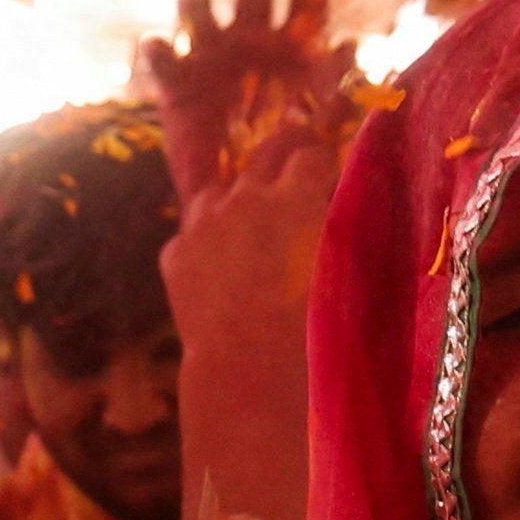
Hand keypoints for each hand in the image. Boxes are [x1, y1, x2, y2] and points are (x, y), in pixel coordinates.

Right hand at [140, 0, 343, 199]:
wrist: (239, 200)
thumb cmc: (285, 161)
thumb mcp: (323, 127)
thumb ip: (339, 88)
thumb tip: (352, 44)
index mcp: (294, 46)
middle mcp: (252, 39)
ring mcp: (211, 58)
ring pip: (202, 10)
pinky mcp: (178, 86)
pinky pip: (164, 61)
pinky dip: (160, 51)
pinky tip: (161, 46)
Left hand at [161, 78, 339, 373]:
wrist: (247, 367)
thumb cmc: (313, 326)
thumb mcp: (344, 269)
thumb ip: (341, 225)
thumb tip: (341, 203)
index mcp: (295, 196)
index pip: (311, 153)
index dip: (321, 164)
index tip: (325, 174)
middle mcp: (245, 196)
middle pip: (267, 153)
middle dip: (285, 155)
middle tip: (294, 169)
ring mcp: (203, 221)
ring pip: (220, 188)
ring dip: (236, 198)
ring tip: (248, 225)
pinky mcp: (175, 252)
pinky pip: (192, 232)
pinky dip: (205, 242)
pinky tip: (217, 268)